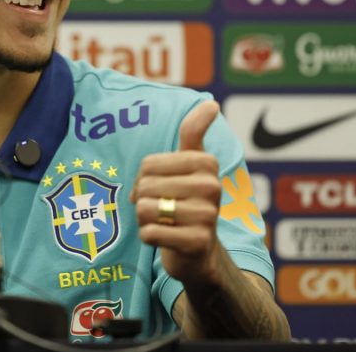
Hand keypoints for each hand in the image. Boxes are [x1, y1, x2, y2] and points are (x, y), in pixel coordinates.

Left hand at [130, 100, 221, 283]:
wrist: (201, 253)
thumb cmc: (187, 202)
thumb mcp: (192, 166)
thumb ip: (195, 133)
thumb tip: (211, 103)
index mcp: (207, 163)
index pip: (149, 163)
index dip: (144, 178)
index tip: (162, 187)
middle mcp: (212, 186)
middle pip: (144, 185)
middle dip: (143, 200)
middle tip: (163, 209)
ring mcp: (207, 215)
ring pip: (144, 208)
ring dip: (146, 220)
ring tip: (166, 223)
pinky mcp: (197, 241)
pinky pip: (149, 233)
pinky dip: (149, 237)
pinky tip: (167, 238)